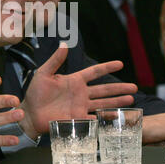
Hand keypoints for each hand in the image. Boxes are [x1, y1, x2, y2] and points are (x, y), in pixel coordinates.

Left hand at [19, 43, 136, 138]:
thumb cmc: (35, 92)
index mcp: (74, 81)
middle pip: (104, 89)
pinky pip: (95, 119)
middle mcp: (80, 93)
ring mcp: (80, 107)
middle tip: (134, 87)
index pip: (94, 72)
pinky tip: (117, 118)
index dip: (107, 67)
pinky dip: (105, 119)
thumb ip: (55, 61)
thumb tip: (64, 44)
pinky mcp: (78, 119)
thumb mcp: (44, 73)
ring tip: (131, 99)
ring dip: (117, 102)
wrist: (30, 113)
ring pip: (103, 103)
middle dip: (119, 88)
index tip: (120, 63)